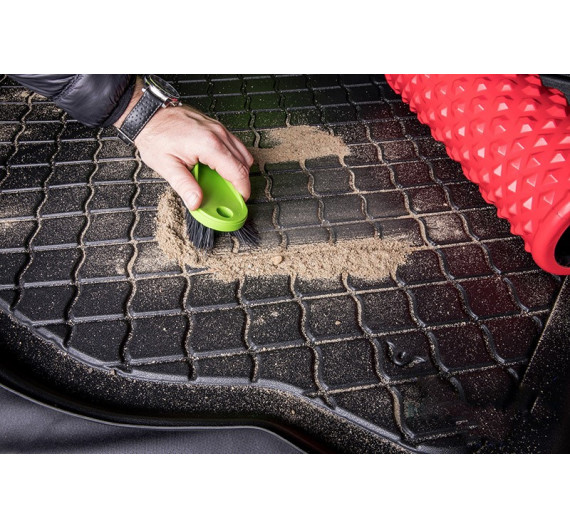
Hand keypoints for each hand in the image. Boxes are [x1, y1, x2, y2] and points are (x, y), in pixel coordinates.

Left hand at [114, 77, 252, 210]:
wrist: (149, 114)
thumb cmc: (155, 135)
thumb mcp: (167, 166)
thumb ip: (185, 186)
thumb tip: (196, 203)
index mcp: (209, 145)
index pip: (238, 172)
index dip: (242, 189)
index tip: (241, 200)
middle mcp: (218, 134)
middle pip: (244, 163)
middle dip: (241, 181)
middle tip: (232, 195)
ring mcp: (218, 128)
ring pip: (242, 153)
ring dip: (239, 169)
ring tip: (226, 182)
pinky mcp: (216, 126)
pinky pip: (234, 145)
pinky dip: (233, 158)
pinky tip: (219, 167)